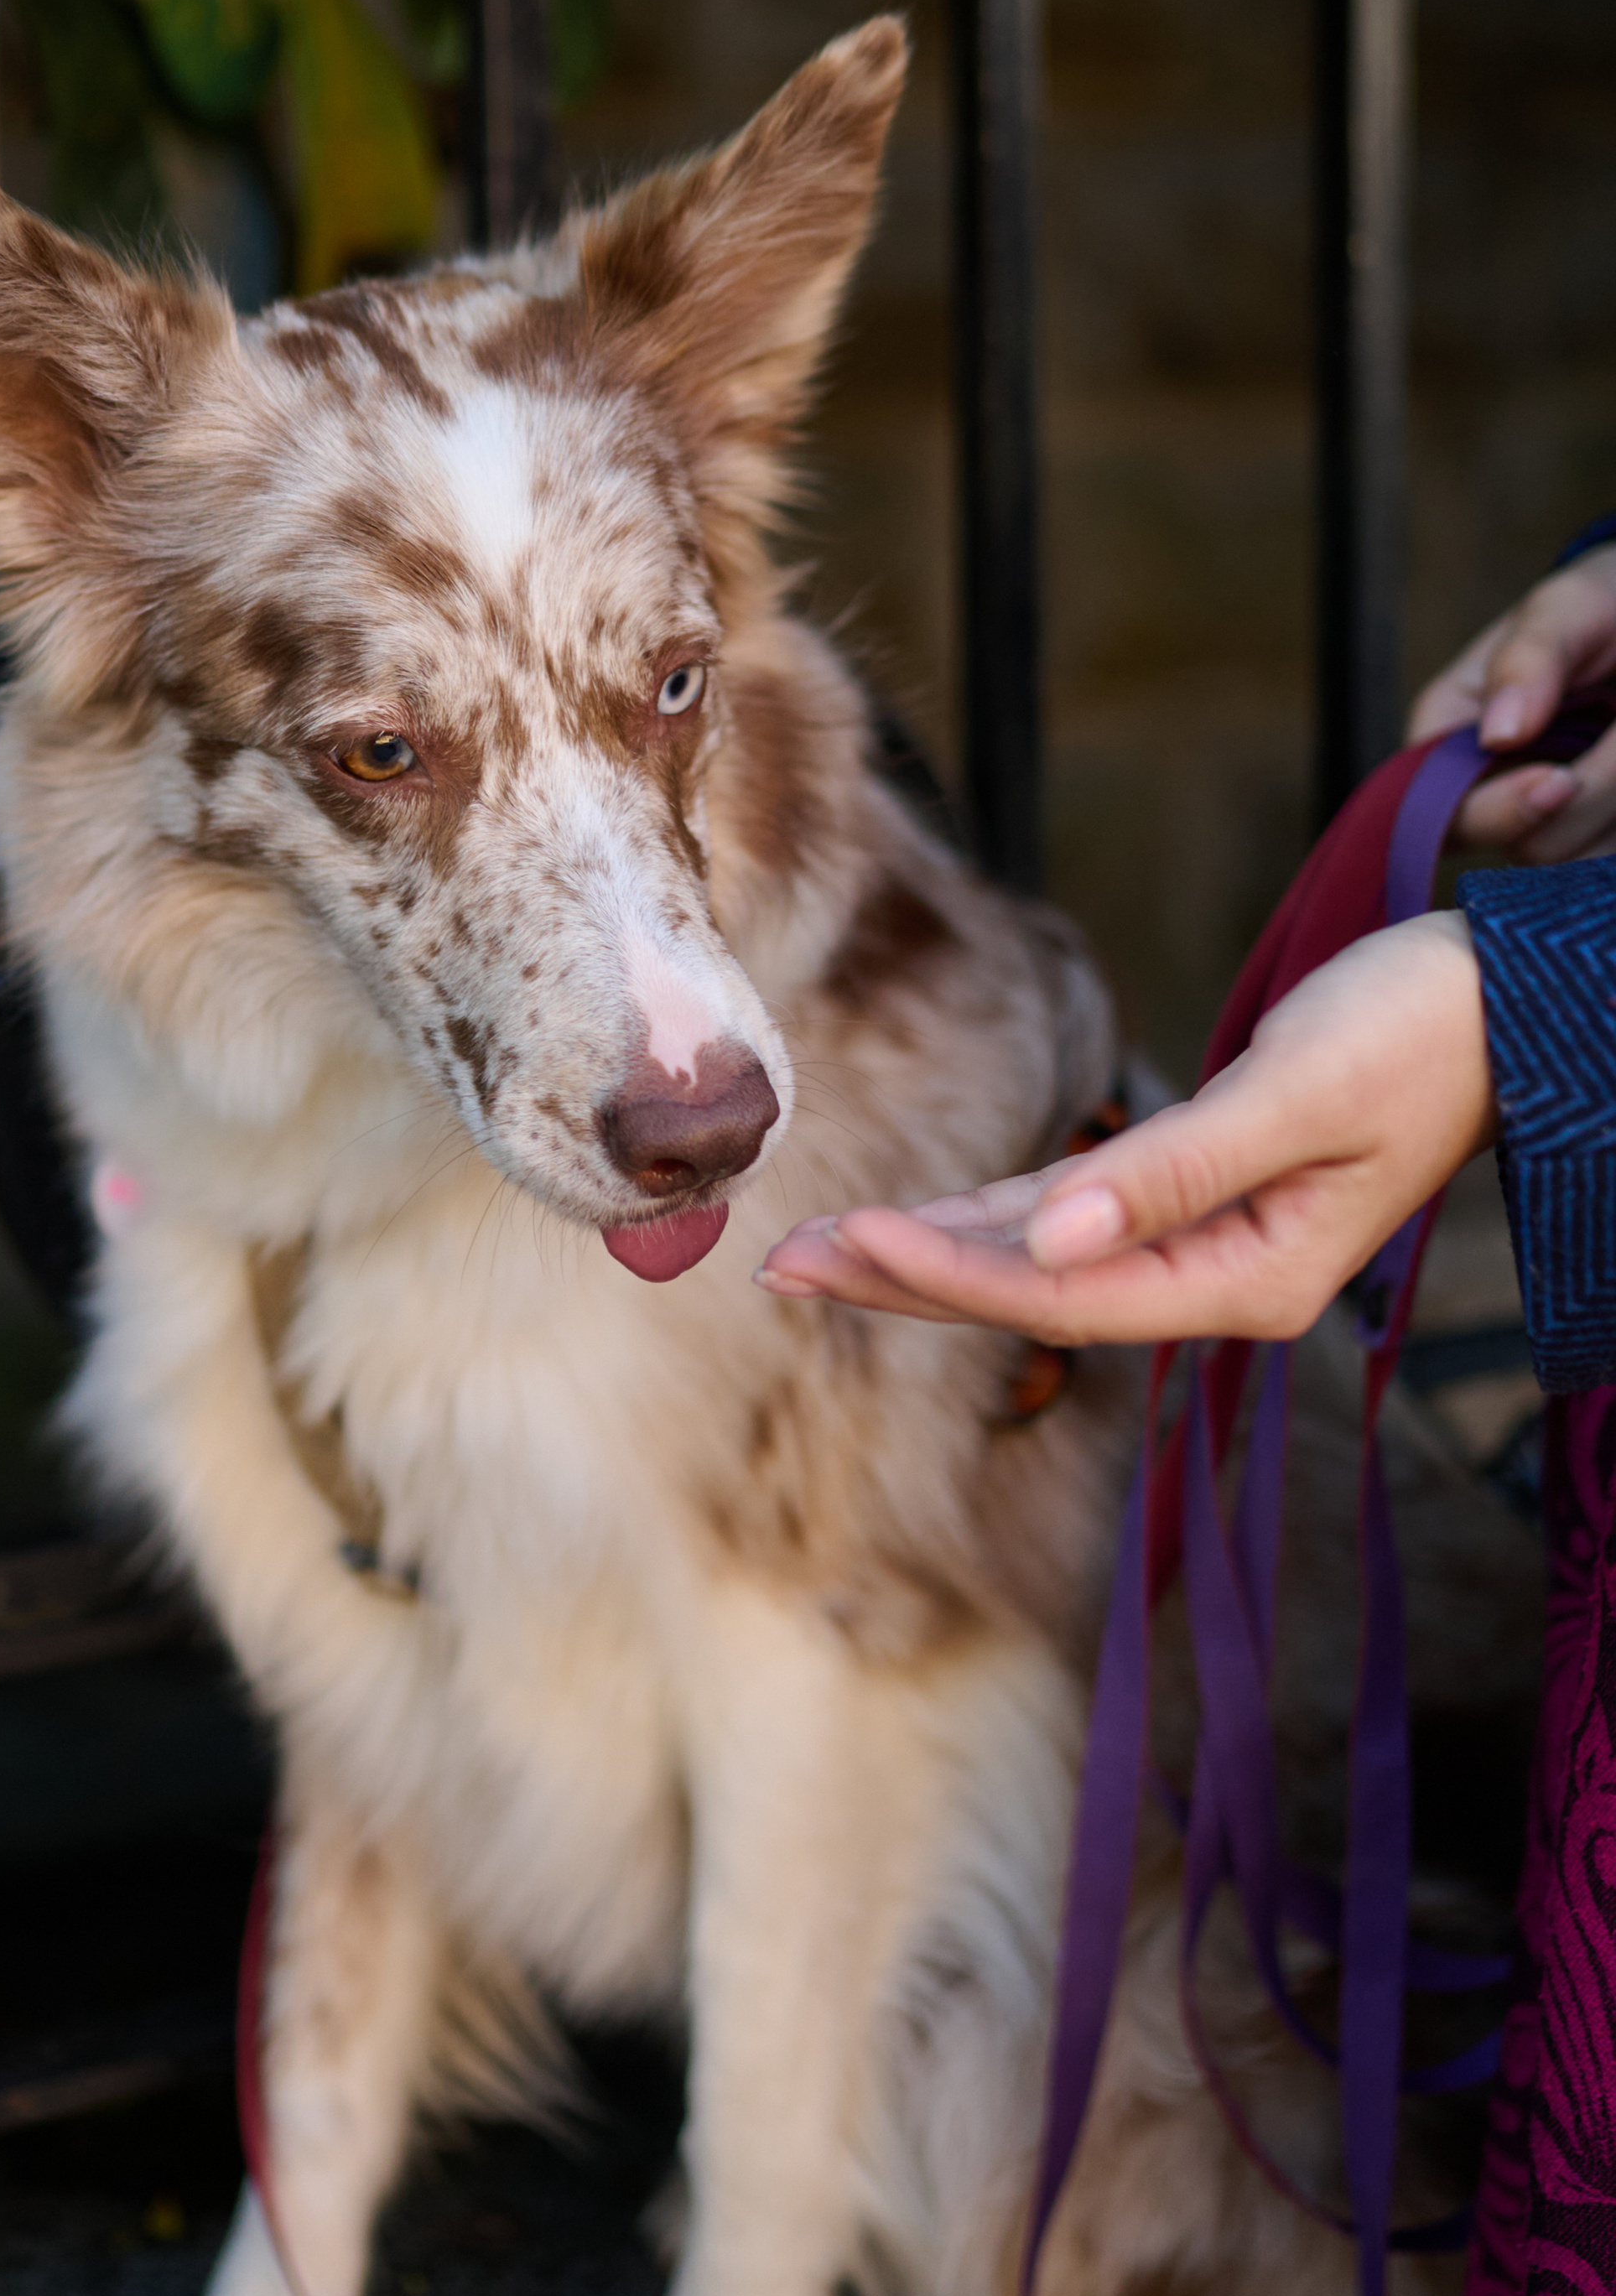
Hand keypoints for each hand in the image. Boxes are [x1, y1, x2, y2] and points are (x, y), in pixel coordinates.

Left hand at [758, 915, 1494, 1345]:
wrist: (1512, 1000)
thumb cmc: (1421, 1031)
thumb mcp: (1297, 1093)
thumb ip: (1175, 1171)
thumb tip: (1051, 1242)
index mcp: (1249, 1276)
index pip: (1061, 1295)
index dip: (947, 1275)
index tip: (851, 1245)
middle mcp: (1220, 1274)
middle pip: (1032, 1292)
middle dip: (907, 1278)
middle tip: (783, 1266)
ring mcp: (1211, 1238)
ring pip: (1041, 1258)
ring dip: (934, 1251)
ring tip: (823, 1249)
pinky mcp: (1205, 1188)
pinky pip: (1075, 1218)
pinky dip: (994, 1220)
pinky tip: (926, 1222)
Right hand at [1410, 541, 1615, 858]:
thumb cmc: (1601, 601)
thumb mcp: (1567, 607)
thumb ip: (1528, 660)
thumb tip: (1499, 735)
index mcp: (1447, 738)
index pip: (1443, 812)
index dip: (1501, 810)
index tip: (1562, 779)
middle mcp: (1488, 793)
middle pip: (1527, 846)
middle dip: (1589, 796)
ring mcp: (1545, 822)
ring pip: (1580, 860)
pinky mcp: (1593, 836)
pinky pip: (1610, 861)